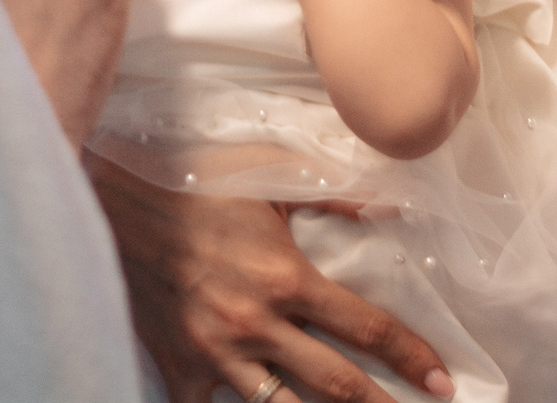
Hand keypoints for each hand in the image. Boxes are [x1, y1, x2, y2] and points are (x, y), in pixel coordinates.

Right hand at [87, 155, 454, 402]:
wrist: (114, 201)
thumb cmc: (195, 182)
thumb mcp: (271, 174)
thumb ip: (336, 194)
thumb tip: (393, 211)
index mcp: (284, 277)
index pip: (367, 329)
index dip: (411, 358)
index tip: (442, 381)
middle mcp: (255, 324)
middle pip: (338, 386)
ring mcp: (215, 355)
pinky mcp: (180, 370)